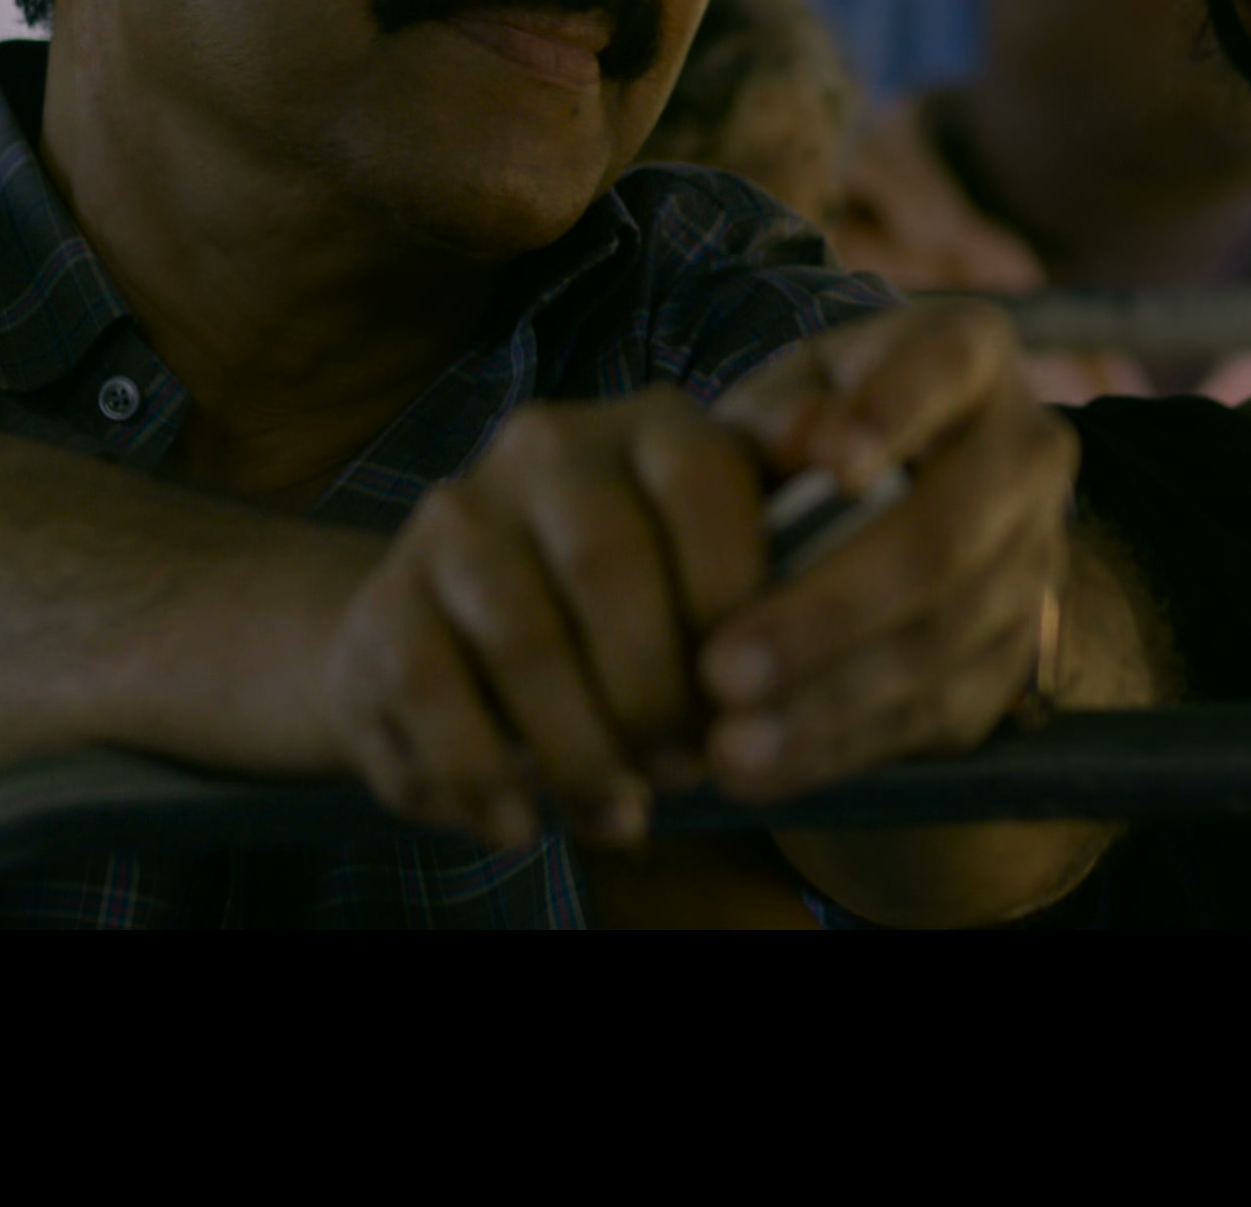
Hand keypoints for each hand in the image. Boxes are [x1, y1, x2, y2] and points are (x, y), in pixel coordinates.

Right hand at [317, 386, 765, 852]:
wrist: (455, 629)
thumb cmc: (635, 604)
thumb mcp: (724, 558)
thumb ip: (796, 516)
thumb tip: (865, 472)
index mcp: (649, 426)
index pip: (701, 480)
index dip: (732, 599)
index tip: (755, 693)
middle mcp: (545, 449)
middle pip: (606, 565)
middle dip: (656, 690)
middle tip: (686, 769)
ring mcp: (455, 519)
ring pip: (522, 640)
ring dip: (580, 750)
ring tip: (618, 812)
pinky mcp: (385, 601)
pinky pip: (433, 696)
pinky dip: (482, 775)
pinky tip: (519, 825)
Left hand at [693, 299, 1075, 802]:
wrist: (897, 506)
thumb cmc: (807, 434)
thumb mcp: (781, 400)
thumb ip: (776, 414)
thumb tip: (796, 445)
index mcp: (968, 354)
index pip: (947, 365)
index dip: (895, 413)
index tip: (830, 466)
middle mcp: (1027, 451)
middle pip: (948, 534)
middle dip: (832, 609)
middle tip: (721, 666)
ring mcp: (1034, 559)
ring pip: (945, 638)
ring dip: (832, 699)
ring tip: (729, 741)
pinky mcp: (1019, 654)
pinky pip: (941, 707)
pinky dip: (848, 742)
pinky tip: (768, 767)